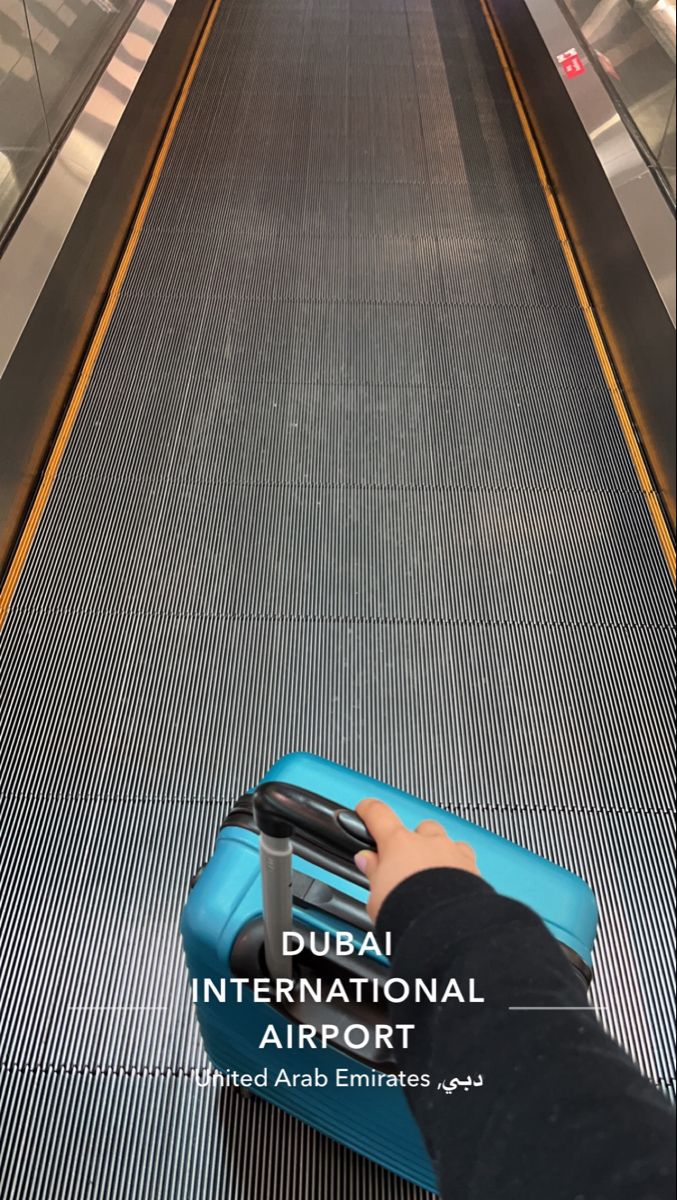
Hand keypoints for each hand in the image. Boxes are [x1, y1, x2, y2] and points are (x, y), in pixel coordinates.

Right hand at [355, 798, 479, 921]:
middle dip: (413, 841)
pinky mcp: (474, 869)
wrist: (446, 926)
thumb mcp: (376, 895)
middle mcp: (428, 842)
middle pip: (419, 828)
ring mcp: (453, 852)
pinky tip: (452, 884)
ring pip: (445, 842)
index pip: (378, 814)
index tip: (366, 809)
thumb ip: (373, 873)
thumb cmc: (410, 911)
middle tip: (404, 863)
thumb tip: (367, 861)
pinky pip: (465, 858)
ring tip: (431, 876)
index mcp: (398, 843)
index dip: (369, 810)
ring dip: (438, 853)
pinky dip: (459, 867)